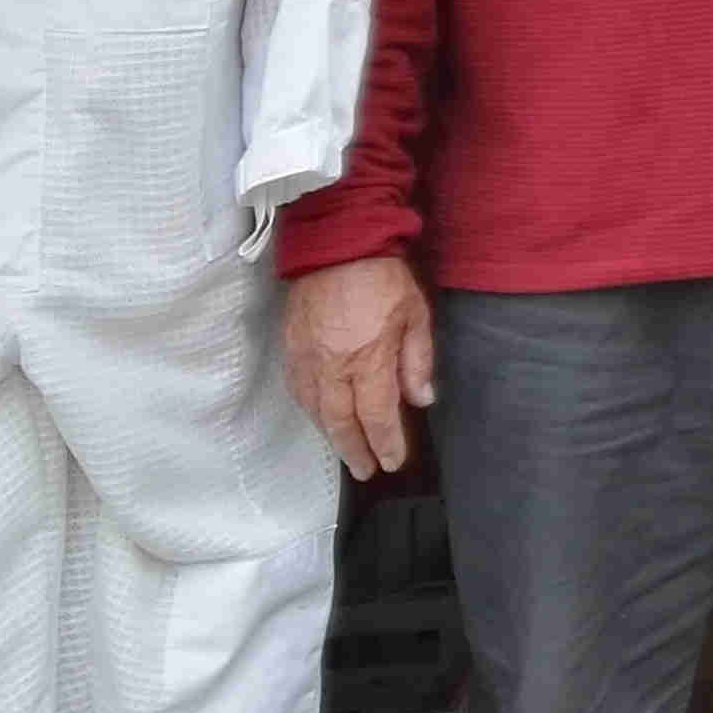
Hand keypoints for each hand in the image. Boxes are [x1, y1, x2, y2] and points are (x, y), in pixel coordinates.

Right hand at [283, 255, 436, 480]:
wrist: (335, 242)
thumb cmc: (382, 276)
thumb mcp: (415, 314)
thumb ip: (417, 360)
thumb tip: (421, 399)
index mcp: (367, 357)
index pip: (376, 415)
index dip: (386, 443)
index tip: (393, 461)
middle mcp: (332, 365)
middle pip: (340, 422)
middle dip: (355, 451)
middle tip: (368, 470)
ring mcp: (307, 357)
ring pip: (315, 410)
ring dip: (331, 435)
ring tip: (348, 450)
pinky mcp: (290, 346)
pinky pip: (298, 390)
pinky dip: (311, 410)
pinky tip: (321, 417)